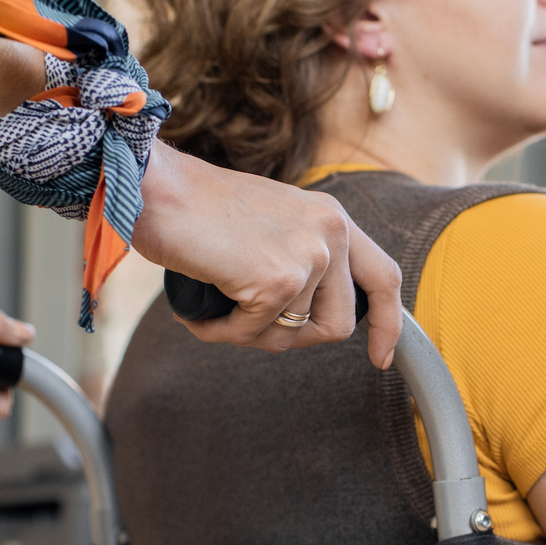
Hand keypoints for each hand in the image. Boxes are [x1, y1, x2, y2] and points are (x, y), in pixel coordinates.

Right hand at [131, 143, 403, 367]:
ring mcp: (309, 256)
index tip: (381, 357)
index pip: (384, 278)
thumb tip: (309, 317)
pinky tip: (198, 313)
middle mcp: (331, 232)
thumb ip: (304, 259)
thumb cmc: (198, 208)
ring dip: (247, 332)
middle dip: (295, 338)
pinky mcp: (277, 279)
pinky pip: (255, 334)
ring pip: (292, 335)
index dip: (389, 323)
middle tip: (251, 327)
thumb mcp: (272, 225)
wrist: (156, 188)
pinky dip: (221, 332)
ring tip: (213, 308)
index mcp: (332, 217)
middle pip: (340, 323)